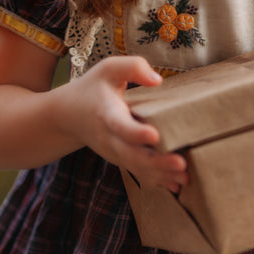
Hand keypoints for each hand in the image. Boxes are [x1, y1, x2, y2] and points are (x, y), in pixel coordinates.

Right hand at [61, 56, 187, 192]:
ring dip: (161, 174)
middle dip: (157, 162)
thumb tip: (157, 80)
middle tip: (181, 164)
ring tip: (184, 177)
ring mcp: (114, 152)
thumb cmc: (93, 88)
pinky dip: (157, 180)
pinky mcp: (120, 159)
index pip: (120, 125)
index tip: (154, 135)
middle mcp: (109, 138)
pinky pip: (138, 172)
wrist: (68, 115)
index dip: (135, 132)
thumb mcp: (108, 68)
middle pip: (132, 155)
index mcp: (106, 114)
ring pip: (137, 168)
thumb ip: (133, 67)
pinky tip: (176, 185)